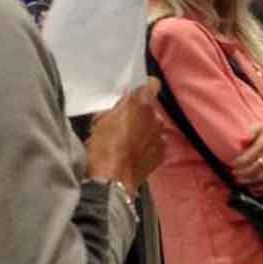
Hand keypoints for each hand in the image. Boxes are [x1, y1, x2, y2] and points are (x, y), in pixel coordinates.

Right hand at [84, 80, 165, 194]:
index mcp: (140, 103)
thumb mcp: (100, 119)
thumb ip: (117, 106)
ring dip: (145, 130)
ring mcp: (160, 135)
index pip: (153, 84)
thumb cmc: (102, 147)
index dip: (145, 88)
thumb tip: (124, 99)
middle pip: (151, 109)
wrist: (111, 179)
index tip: (137, 95)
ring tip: (129, 143)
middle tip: (125, 124)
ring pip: (154, 126)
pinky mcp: (162, 152)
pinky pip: (156, 143)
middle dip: (140, 114)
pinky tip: (135, 154)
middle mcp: (155, 117)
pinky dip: (148, 146)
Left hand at [232, 123, 262, 192]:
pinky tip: (257, 190)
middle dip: (243, 175)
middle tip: (236, 178)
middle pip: (255, 168)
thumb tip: (241, 140)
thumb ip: (251, 132)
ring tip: (244, 184)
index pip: (248, 157)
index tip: (233, 167)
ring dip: (252, 183)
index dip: (239, 164)